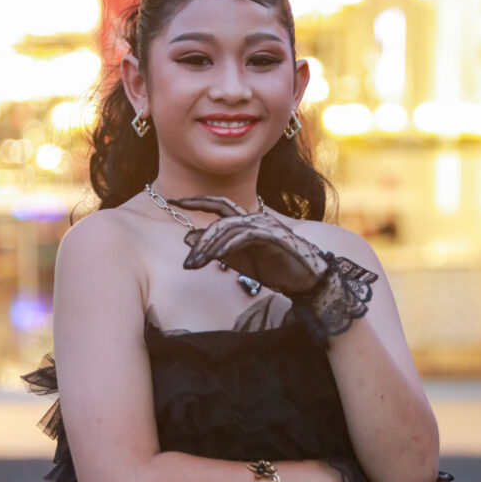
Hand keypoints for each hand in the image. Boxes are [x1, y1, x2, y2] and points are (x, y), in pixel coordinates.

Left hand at [168, 195, 328, 294]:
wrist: (307, 280)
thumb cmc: (275, 268)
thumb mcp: (239, 260)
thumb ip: (215, 249)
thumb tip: (187, 237)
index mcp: (246, 221)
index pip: (217, 205)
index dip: (195, 201)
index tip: (173, 202)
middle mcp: (254, 218)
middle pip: (220, 220)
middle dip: (201, 240)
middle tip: (187, 263)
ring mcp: (265, 225)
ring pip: (229, 228)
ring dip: (210, 248)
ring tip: (196, 266)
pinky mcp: (274, 236)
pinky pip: (245, 236)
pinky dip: (229, 245)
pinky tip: (218, 257)